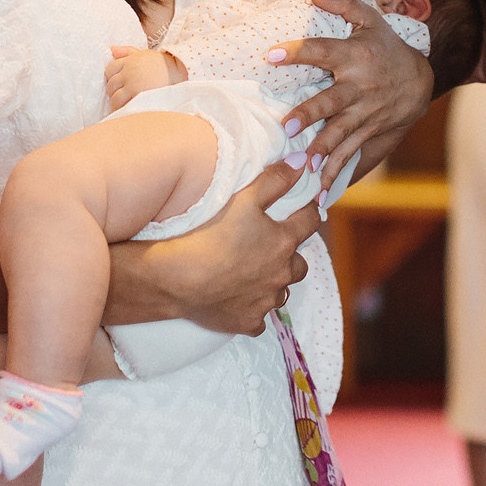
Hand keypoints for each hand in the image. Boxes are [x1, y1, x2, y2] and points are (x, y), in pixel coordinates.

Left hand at [105, 47, 185, 109]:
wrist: (180, 74)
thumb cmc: (162, 65)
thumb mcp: (144, 54)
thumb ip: (127, 51)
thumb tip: (111, 50)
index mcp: (129, 61)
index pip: (109, 70)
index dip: (112, 77)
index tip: (120, 82)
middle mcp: (129, 73)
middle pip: (111, 85)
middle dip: (115, 91)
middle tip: (123, 95)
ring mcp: (133, 86)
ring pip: (115, 98)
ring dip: (118, 102)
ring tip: (125, 104)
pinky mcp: (139, 98)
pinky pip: (124, 106)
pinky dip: (124, 109)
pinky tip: (129, 109)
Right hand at [113, 159, 321, 334]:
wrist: (175, 279)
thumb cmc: (208, 234)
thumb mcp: (243, 198)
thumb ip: (276, 179)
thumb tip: (302, 162)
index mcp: (283, 243)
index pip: (310, 222)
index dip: (308, 212)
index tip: (304, 210)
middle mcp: (280, 275)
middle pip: (300, 265)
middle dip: (291, 255)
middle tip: (272, 246)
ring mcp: (264, 302)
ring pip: (281, 292)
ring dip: (274, 283)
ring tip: (254, 273)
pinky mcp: (247, 323)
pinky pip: (259, 318)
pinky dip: (253, 309)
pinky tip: (238, 299)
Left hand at [277, 0, 434, 189]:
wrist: (419, 81)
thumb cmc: (385, 46)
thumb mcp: (370, 19)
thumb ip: (342, 1)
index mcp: (355, 55)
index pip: (323, 51)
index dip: (298, 52)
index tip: (272, 54)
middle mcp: (360, 86)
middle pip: (331, 101)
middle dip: (311, 113)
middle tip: (288, 124)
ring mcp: (365, 113)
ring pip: (340, 133)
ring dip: (321, 149)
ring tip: (301, 162)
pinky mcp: (367, 132)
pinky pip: (349, 153)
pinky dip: (335, 172)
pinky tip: (319, 190)